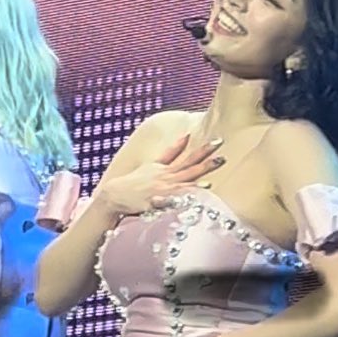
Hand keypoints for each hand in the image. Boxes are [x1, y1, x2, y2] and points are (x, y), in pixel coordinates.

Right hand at [97, 134, 223, 215]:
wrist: (115, 195)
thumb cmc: (135, 182)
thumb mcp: (153, 164)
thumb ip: (171, 152)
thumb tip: (186, 136)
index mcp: (165, 168)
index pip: (188, 156)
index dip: (203, 149)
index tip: (218, 141)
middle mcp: (166, 176)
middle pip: (189, 166)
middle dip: (206, 159)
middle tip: (222, 152)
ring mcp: (163, 188)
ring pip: (185, 179)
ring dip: (200, 174)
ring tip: (215, 171)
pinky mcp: (158, 200)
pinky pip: (175, 197)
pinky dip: (187, 193)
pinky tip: (200, 192)